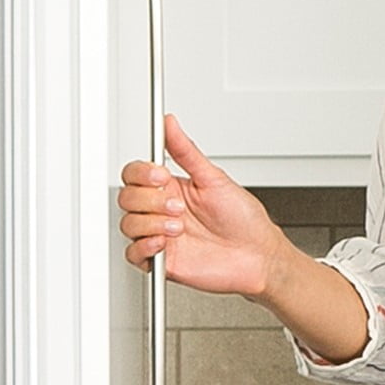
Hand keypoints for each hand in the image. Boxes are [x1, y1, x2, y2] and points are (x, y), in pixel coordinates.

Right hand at [117, 117, 286, 297]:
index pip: (134, 174)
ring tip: (179, 227)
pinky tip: (165, 242)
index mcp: (171, 187)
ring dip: (151, 223)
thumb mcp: (214, 178)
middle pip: (127, 198)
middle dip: (150, 200)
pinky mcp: (163, 261)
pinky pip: (134, 254)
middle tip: (178, 207)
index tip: (162, 176)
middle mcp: (162, 211)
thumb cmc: (243, 220)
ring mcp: (160, 235)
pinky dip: (145, 247)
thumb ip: (186, 151)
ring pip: (128, 224)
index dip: (141, 174)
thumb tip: (170, 123)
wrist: (257, 256)